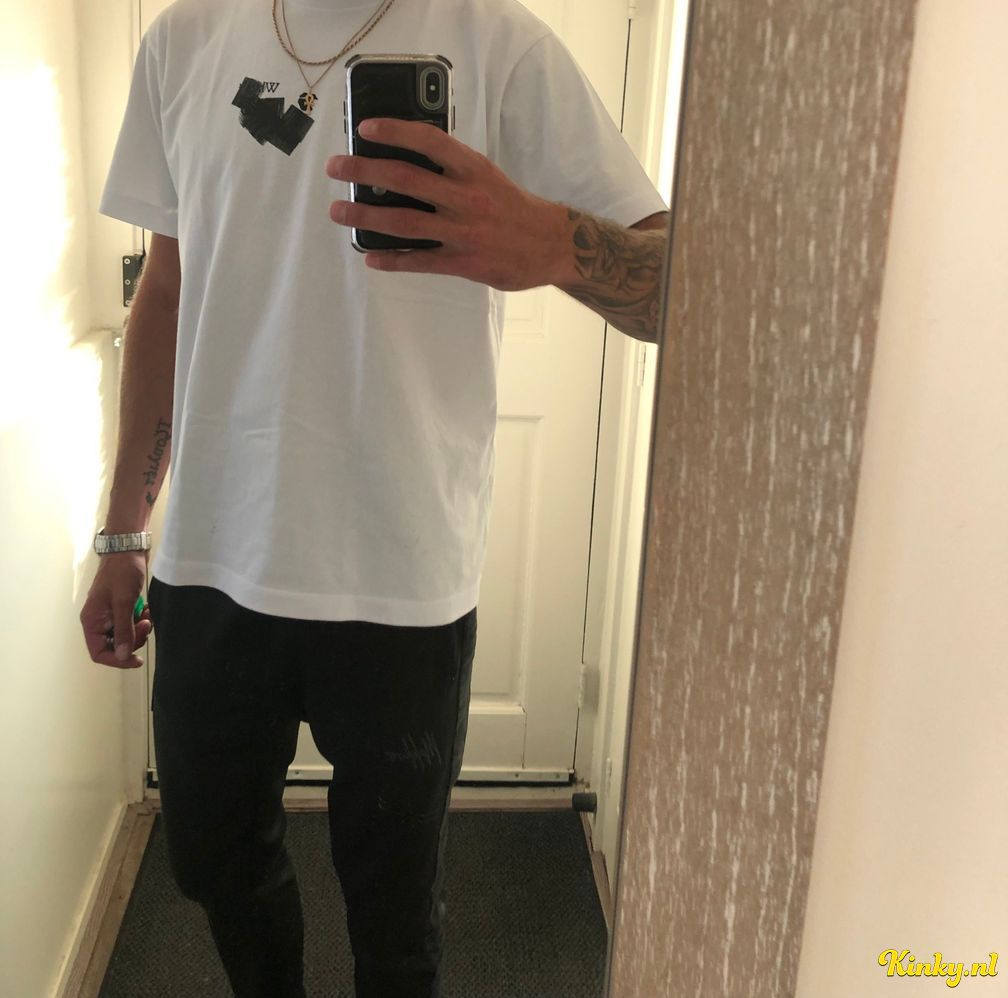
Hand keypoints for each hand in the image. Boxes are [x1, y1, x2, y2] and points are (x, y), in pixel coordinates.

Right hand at [80, 553, 152, 669]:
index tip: (136, 659)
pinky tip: (146, 609)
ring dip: (139, 629)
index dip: (117, 660)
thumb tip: (123, 656)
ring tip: (147, 614)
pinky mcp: (121, 608)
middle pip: (115, 646)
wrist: (129, 549)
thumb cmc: (122, 572)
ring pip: (125, 635)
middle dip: (133, 640)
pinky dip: (140, 620)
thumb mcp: (124, 602)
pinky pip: (130, 624)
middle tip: (146, 625)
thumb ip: (124, 630)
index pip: (99, 653)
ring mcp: (109, 615)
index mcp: (91, 621)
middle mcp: (98, 621)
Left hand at [325, 118, 570, 291]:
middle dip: (365, 171)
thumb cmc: (515, 208)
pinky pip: (421, 261)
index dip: (395, 132)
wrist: (551, 245)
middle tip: (336, 168)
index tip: (365, 129)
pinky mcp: (464, 262)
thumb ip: (453, 171)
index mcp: (473, 169)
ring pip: (405, 222)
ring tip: (338, 212)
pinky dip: (393, 260)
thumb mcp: (487, 177)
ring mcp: (463, 232)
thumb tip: (409, 163)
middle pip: (406, 179)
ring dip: (366, 217)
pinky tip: (372, 258)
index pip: (429, 141)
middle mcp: (466, 197)